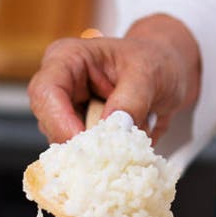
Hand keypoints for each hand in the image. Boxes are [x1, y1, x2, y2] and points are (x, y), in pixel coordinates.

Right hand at [27, 14, 200, 144]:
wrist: (169, 73)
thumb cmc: (156, 62)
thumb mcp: (150, 75)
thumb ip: (132, 100)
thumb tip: (116, 127)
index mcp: (67, 58)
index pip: (46, 92)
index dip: (60, 121)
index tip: (89, 144)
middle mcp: (60, 86)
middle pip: (49, 124)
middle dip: (82, 142)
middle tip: (114, 152)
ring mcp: (67, 112)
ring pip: (66, 146)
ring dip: (100, 151)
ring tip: (132, 136)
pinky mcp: (80, 134)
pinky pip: (84, 156)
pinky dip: (107, 158)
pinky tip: (130, 146)